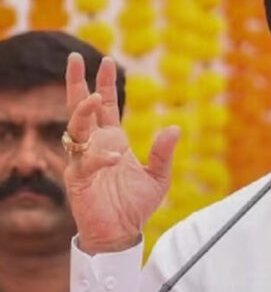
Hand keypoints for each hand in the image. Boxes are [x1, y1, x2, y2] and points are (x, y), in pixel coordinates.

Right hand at [63, 54, 179, 254]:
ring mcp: (83, 161)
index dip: (104, 84)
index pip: (106, 107)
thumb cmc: (135, 205)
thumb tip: (173, 127)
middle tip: (76, 57)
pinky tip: (114, 156)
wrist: (121, 233)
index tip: (106, 60)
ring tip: (95, 97)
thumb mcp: (158, 176)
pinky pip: (84, 163)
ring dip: (83, 112)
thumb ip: (163, 153)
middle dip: (78, 83)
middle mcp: (95, 146)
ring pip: (75, 129)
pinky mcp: (78, 180)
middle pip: (81, 108)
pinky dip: (99, 157)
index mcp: (113, 141)